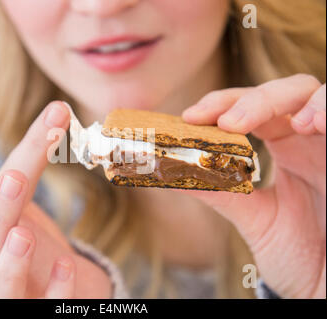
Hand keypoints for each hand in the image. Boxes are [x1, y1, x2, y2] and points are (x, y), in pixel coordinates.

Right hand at [0, 101, 111, 297]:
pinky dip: (57, 291)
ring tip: (22, 234)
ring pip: (5, 291)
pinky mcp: (45, 307)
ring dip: (10, 265)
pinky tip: (67, 264)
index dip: (5, 161)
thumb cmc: (28, 241)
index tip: (17, 126)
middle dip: (0, 208)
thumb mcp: (11, 206)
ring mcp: (22, 290)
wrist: (57, 282)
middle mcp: (0, 262)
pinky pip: (48, 306)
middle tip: (14, 176)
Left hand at [182, 74, 325, 297]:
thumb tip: (167, 171)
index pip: (251, 107)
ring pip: (319, 95)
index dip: (222, 104)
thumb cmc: (297, 252)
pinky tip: (316, 125)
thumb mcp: (253, 219)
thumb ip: (219, 191)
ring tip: (289, 124)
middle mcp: (308, 139)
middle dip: (255, 99)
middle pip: (285, 92)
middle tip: (229, 121)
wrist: (326, 287)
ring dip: (299, 101)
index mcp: (282, 146)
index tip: (191, 117)